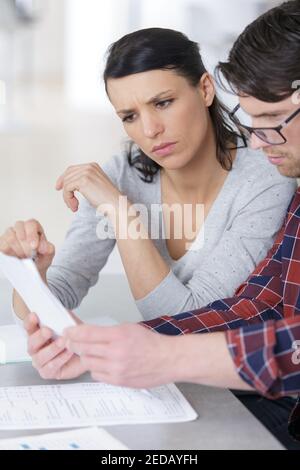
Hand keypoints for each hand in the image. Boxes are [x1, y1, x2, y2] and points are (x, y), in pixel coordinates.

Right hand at [0, 220, 54, 276]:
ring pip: (11, 238)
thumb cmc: (40, 258)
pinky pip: (3, 245)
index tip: (34, 246)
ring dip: (19, 251)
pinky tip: (16, 257)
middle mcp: (21, 228)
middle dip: (26, 246)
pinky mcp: (3, 242)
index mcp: (34, 227)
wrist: (33, 268)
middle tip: (30, 255)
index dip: (32, 235)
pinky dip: (11, 253)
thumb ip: (49, 249)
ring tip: (24, 257)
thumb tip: (44, 247)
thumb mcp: (48, 254)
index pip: (31, 224)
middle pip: (19, 229)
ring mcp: (10, 234)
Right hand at [25, 312, 86, 379]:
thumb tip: (55, 309)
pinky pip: (49, 368)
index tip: (34, 316)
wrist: (88, 350)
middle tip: (48, 331)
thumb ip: (61, 316)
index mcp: (38, 333)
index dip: (30, 322)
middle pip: (31, 344)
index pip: (29, 327)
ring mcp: (41, 361)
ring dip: (51, 349)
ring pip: (39, 357)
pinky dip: (59, 359)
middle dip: (39, 337)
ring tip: (63, 342)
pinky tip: (68, 352)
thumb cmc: (75, 337)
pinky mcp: (48, 372)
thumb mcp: (69, 322)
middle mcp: (37, 348)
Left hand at [56, 163, 120, 213]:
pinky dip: (68, 199)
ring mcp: (86, 172)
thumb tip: (69, 186)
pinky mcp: (83, 181)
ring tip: (74, 206)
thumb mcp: (94, 186)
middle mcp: (89, 167)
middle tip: (67, 202)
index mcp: (93, 166)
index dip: (63, 178)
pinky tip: (75, 206)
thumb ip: (84, 182)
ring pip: (66, 183)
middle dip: (64, 188)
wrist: (116, 205)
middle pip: (67, 174)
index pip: (72, 169)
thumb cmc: (107, 200)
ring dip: (67, 197)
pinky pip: (67, 189)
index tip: (59, 188)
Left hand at [63, 323, 177, 387]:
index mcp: (118, 335)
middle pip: (84, 349)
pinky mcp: (118, 381)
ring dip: (86, 358)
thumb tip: (88, 334)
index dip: (73, 333)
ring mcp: (116, 368)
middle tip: (71, 343)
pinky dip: (97, 369)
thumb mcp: (128, 328)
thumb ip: (108, 332)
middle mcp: (116, 352)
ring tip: (90, 353)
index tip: (68, 332)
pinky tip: (103, 364)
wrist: (167, 359)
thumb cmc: (151, 343)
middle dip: (74, 345)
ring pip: (88, 363)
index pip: (87, 333)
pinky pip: (97, 375)